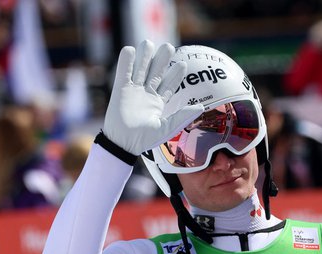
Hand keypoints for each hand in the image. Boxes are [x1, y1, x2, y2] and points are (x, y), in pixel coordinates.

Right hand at [103, 40, 203, 154]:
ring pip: (140, 69)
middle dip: (162, 60)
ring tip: (149, 43)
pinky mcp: (120, 89)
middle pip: (156, 72)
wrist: (123, 143)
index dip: (175, 75)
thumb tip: (201, 107)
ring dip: (144, 56)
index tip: (183, 64)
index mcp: (159, 102)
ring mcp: (134, 90)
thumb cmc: (145, 139)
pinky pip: (124, 72)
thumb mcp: (167, 128)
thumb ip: (182, 116)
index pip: (169, 85)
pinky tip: (130, 50)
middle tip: (169, 47)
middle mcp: (147, 94)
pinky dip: (126, 61)